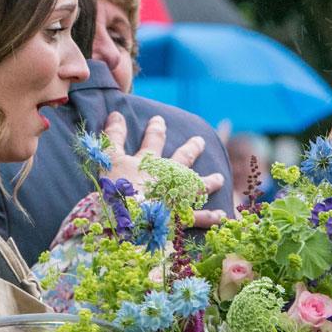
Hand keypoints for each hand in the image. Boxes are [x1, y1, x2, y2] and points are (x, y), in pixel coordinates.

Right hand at [103, 113, 225, 228]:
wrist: (129, 218)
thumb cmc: (116, 189)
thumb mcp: (109, 159)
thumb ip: (113, 138)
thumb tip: (116, 113)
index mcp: (149, 163)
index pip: (153, 141)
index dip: (155, 129)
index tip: (159, 119)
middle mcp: (168, 177)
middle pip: (183, 159)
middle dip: (191, 148)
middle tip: (200, 141)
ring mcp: (177, 197)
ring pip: (198, 187)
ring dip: (209, 182)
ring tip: (220, 178)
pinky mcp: (181, 217)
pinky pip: (199, 217)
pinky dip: (210, 217)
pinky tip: (222, 216)